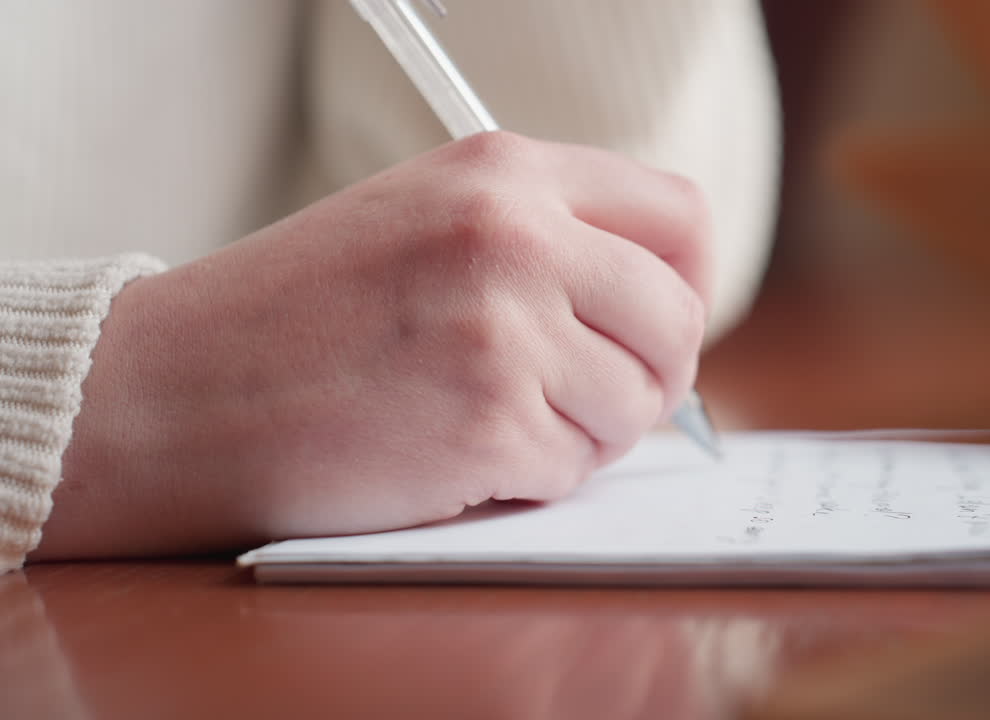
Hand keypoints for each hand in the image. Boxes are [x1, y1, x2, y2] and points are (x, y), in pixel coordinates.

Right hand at [34, 131, 710, 558]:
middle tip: (596, 397)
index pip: (682, 218)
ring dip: (585, 433)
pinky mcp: (486, 423)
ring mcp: (504, 330)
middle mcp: (515, 236)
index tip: (660, 325)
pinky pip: (573, 469)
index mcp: (505, 171)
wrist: (175, 390)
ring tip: (497, 419)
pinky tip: (455, 452)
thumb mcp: (425, 219)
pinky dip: (530, 477)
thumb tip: (660, 308)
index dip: (689, 283)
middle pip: (679, 319)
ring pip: (635, 405)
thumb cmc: (295, 313)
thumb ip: (547, 241)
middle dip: (653, 375)